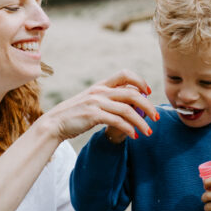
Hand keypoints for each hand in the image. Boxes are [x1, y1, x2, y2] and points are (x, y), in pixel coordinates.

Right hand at [41, 70, 158, 143]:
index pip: (125, 74)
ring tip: (148, 132)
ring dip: (141, 122)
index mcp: (100, 86)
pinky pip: (117, 121)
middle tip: (157, 117)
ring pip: (127, 109)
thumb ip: (108, 99)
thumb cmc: (75, 115)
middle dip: (148, 106)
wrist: (54, 124)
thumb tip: (129, 100)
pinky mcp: (93, 115)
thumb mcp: (91, 102)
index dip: (140, 81)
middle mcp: (100, 92)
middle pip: (132, 93)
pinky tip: (134, 136)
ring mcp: (96, 103)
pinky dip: (129, 129)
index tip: (148, 93)